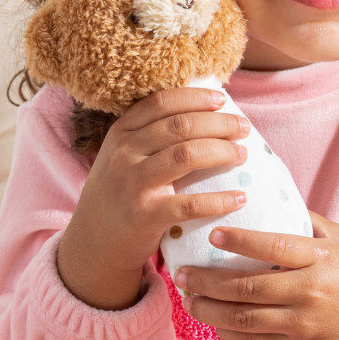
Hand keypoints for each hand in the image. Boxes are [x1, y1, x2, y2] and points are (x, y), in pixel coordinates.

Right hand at [57, 87, 249, 309]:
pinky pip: (190, 204)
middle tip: (243, 128)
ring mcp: (133, 184)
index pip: (162, 102)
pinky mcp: (145, 215)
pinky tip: (239, 198)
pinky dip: (220, 200)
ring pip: (187, 155)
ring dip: (223, 151)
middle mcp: (124, 153)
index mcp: (121, 133)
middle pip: (180, 126)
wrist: (95, 241)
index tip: (222, 100)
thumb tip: (204, 113)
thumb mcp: (123, 156)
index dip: (196, 98)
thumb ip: (150, 135)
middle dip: (219, 123)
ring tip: (242, 155)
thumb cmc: (120, 193)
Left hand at [175, 213, 338, 339]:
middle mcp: (309, 292)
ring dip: (210, 309)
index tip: (213, 233)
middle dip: (208, 281)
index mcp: (320, 260)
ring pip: (245, 318)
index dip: (241, 241)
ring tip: (188, 297)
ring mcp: (302, 323)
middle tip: (181, 273)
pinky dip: (228, 331)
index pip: (274, 248)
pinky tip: (211, 320)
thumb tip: (262, 197)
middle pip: (248, 287)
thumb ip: (303, 222)